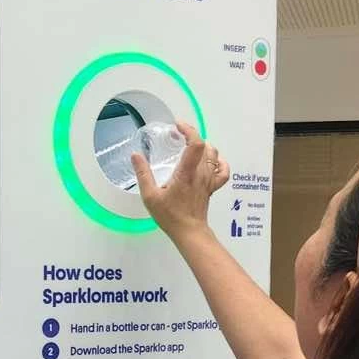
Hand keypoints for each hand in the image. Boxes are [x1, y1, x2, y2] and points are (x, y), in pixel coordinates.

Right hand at [131, 123, 229, 244]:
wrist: (189, 232)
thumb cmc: (170, 216)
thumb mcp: (150, 196)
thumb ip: (143, 174)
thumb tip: (136, 155)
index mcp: (186, 173)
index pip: (195, 144)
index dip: (189, 130)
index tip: (177, 126)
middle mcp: (201, 173)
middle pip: (205, 146)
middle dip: (192, 136)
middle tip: (178, 136)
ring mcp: (209, 180)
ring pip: (214, 155)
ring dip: (203, 146)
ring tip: (189, 146)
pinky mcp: (212, 187)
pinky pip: (222, 171)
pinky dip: (219, 162)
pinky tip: (211, 160)